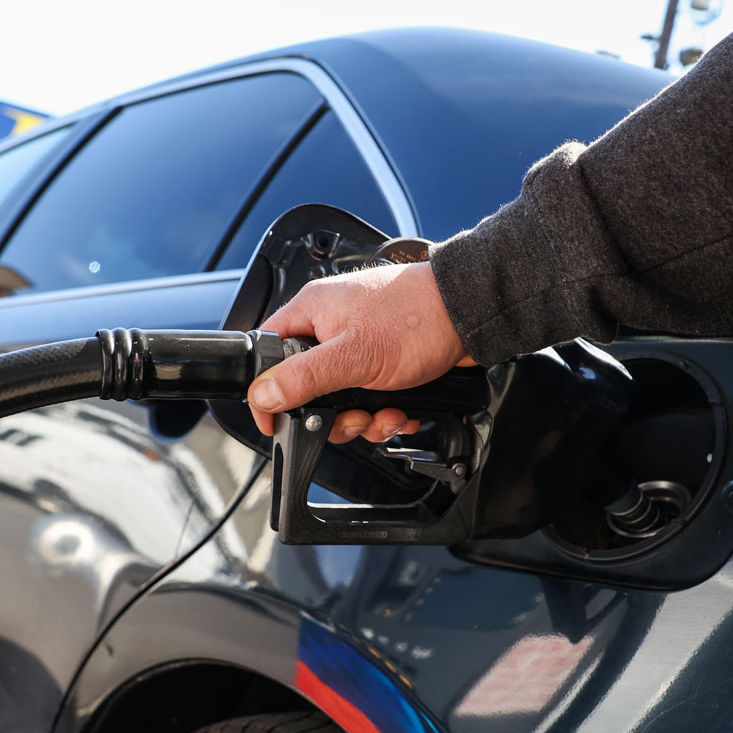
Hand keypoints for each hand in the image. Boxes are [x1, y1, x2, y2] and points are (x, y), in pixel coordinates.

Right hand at [247, 261, 474, 441]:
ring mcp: (358, 344)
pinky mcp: (383, 360)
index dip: (267, 391)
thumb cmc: (418, 317)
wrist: (470, 314)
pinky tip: (401, 410)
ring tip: (387, 414)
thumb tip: (262, 394)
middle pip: (306, 386)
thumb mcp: (354, 355)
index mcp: (311, 312)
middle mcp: (330, 326)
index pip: (266, 354)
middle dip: (332, 415)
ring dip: (365, 418)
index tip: (276, 420)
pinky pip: (369, 398)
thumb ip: (304, 376)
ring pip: (341, 400)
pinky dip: (385, 412)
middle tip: (353, 418)